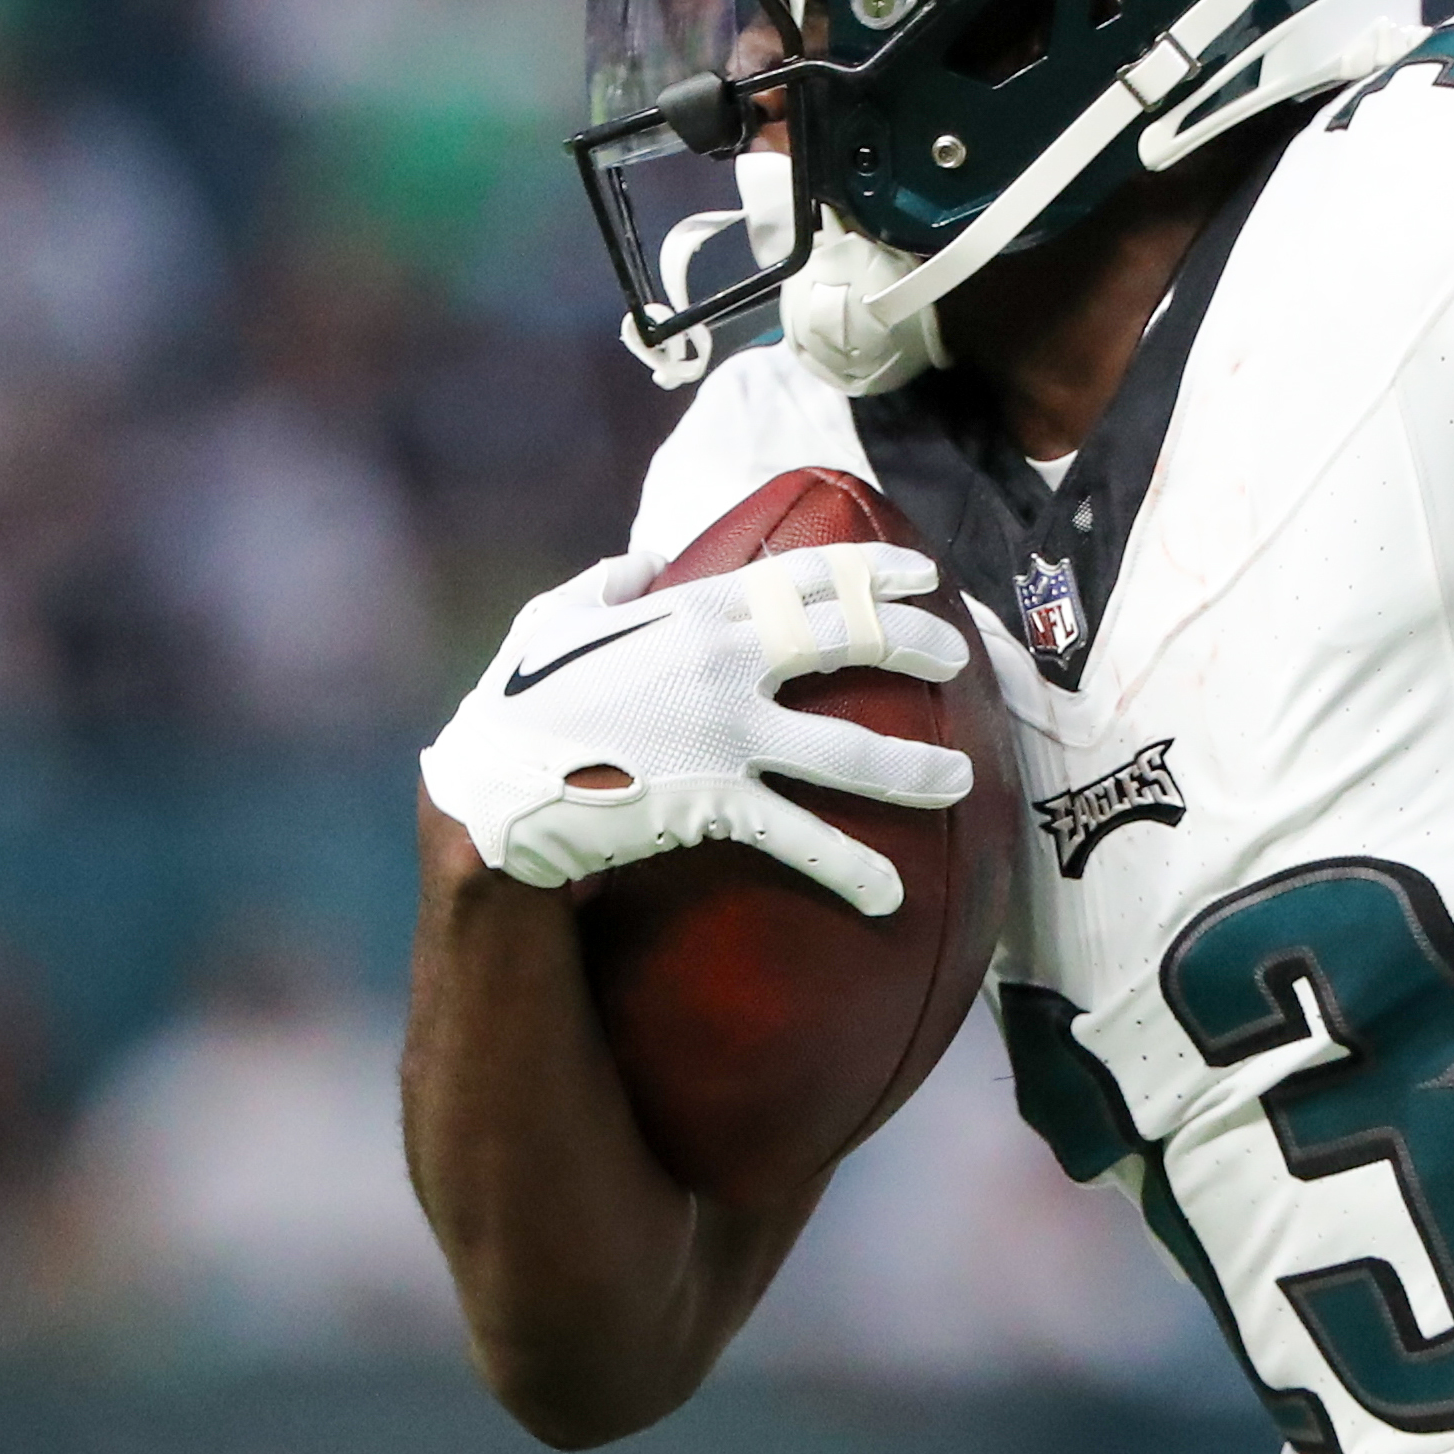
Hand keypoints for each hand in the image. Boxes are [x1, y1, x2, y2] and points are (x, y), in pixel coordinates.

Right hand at [420, 542, 974, 910]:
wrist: (492, 788)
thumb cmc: (516, 704)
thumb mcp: (554, 619)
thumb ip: (608, 584)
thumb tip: (643, 559)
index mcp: (696, 611)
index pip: (808, 576)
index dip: (877, 572)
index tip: (927, 575)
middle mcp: (724, 664)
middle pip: (847, 642)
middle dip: (914, 644)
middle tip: (958, 658)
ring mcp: (725, 735)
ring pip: (844, 748)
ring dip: (911, 768)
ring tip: (962, 782)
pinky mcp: (715, 803)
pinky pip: (798, 837)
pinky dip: (850, 868)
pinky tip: (893, 895)